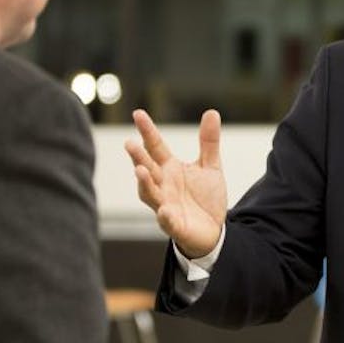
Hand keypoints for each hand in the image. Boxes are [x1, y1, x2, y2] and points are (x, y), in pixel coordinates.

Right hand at [125, 109, 227, 257]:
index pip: (155, 147)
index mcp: (169, 168)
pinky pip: (167, 221)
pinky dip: (165, 216)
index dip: (147, 131)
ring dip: (144, 183)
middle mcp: (163, 185)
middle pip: (147, 168)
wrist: (213, 230)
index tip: (138, 114)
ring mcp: (165, 205)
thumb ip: (208, 142)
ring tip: (140, 171)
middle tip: (129, 143)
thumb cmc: (205, 198)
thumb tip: (212, 112)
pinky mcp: (174, 225)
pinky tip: (165, 210)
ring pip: (150, 193)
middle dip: (138, 157)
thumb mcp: (210, 166)